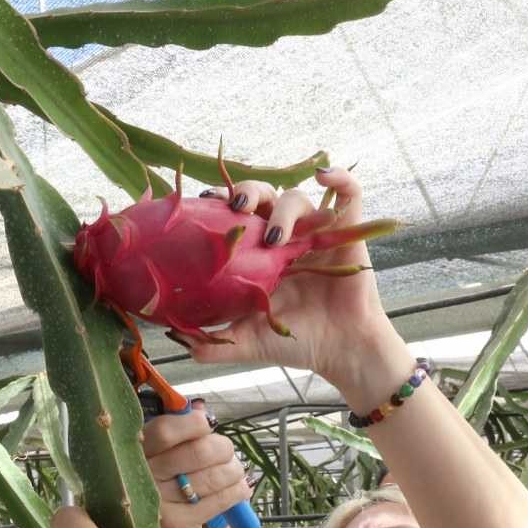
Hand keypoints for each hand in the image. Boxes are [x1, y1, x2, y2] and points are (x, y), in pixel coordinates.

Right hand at [140, 409, 249, 527]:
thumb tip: (201, 412)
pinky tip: (238, 489)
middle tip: (226, 453)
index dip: (193, 424)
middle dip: (223, 449)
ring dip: (234, 470)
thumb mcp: (159, 458)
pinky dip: (238, 490)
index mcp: (136, 452)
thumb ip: (178, 434)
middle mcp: (144, 476)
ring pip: (216, 475)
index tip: (206, 425)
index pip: (165, 431)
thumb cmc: (161, 488)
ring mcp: (160, 503)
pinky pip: (223, 499)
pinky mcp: (179, 525)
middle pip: (200, 452)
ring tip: (233, 472)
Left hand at [181, 168, 409, 395]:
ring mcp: (315, 232)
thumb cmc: (295, 340)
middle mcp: (284, 235)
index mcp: (257, 252)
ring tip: (276, 237)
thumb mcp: (249, 341)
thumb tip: (179, 342)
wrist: (339, 350)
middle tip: (237, 208)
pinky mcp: (348, 232)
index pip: (235, 213)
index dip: (220, 202)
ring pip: (297, 197)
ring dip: (284, 209)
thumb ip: (216, 342)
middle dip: (248, 193)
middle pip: (262, 195)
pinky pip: (348, 195)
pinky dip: (340, 179)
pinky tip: (324, 177)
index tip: (203, 203)